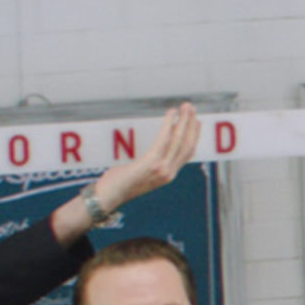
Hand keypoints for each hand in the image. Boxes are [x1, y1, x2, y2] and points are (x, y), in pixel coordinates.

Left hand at [66, 104, 201, 237]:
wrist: (108, 197)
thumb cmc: (118, 185)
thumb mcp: (139, 173)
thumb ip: (149, 162)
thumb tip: (152, 147)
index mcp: (167, 175)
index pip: (186, 154)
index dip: (194, 137)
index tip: (196, 123)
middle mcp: (168, 173)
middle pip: (186, 145)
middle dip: (191, 125)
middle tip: (192, 108)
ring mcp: (162, 169)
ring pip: (179, 141)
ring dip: (184, 122)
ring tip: (186, 107)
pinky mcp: (151, 163)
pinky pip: (164, 140)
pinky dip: (169, 124)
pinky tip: (171, 114)